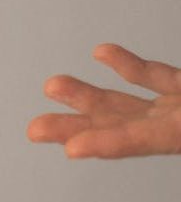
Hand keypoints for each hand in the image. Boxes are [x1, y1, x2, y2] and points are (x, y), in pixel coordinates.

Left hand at [28, 43, 180, 157]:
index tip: (71, 148)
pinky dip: (125, 66)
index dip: (105, 144)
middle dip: (75, 128)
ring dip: (86, 96)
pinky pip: (152, 78)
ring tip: (51, 88)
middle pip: (117, 131)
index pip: (139, 141)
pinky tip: (99, 53)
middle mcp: (175, 127)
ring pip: (125, 104)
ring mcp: (178, 108)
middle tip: (35, 131)